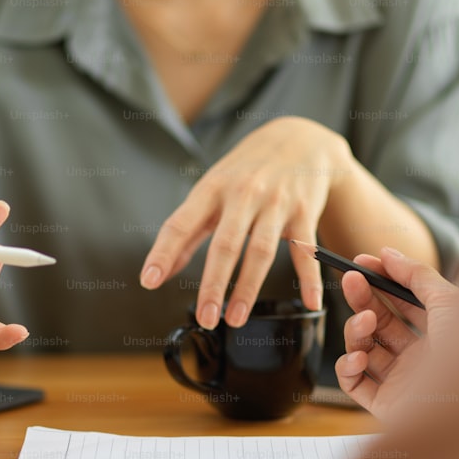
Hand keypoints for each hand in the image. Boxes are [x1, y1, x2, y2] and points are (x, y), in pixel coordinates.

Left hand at [139, 117, 351, 328]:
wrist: (301, 139)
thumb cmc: (246, 171)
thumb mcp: (211, 191)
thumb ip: (186, 231)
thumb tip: (157, 272)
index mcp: (211, 189)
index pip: (181, 223)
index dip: (163, 253)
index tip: (149, 281)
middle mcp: (243, 193)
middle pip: (226, 244)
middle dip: (213, 284)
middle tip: (205, 318)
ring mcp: (276, 203)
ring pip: (261, 251)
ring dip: (248, 288)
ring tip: (235, 319)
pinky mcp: (304, 212)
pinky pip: (306, 251)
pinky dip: (310, 279)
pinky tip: (309, 304)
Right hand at [336, 247, 458, 420]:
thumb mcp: (450, 303)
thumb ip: (418, 275)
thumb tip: (389, 253)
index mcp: (443, 334)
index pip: (406, 303)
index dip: (384, 281)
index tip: (363, 262)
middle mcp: (422, 358)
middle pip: (382, 323)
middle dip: (363, 299)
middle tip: (349, 279)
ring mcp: (403, 382)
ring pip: (364, 350)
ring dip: (356, 331)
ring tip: (364, 321)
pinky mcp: (385, 405)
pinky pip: (355, 384)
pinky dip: (348, 367)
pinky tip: (357, 357)